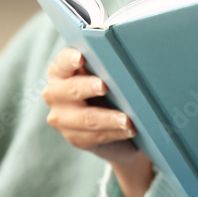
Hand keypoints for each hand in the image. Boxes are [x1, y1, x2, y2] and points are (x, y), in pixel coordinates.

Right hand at [43, 47, 153, 196]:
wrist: (129, 130)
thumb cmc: (124, 93)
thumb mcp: (118, 79)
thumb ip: (116, 69)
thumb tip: (140, 57)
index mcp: (64, 71)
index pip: (62, 62)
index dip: (70, 59)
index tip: (82, 56)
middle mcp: (57, 95)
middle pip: (67, 90)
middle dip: (86, 88)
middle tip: (105, 86)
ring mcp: (63, 120)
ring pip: (81, 119)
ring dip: (105, 119)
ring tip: (128, 120)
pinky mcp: (77, 139)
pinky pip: (92, 138)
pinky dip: (113, 134)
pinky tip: (130, 131)